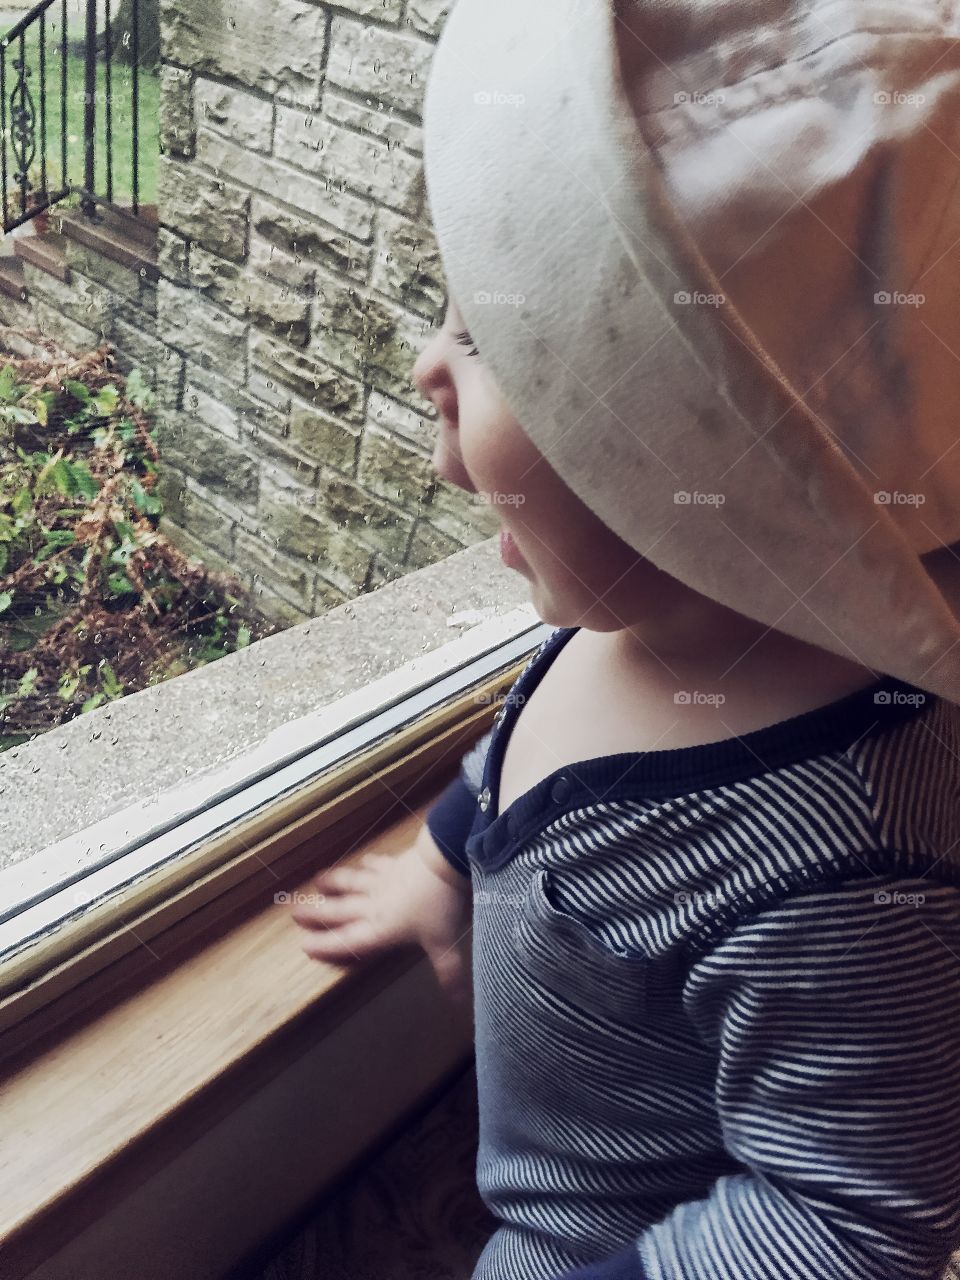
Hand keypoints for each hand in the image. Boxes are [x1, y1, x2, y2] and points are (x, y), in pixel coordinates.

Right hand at [290, 828, 473, 1004]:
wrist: (444, 861)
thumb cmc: (441, 906)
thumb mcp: (445, 944)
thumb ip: (449, 973)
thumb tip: (460, 1004)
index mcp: (382, 929)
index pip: (350, 941)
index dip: (328, 944)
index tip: (304, 945)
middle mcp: (375, 905)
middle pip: (341, 911)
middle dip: (317, 913)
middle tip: (294, 912)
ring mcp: (383, 881)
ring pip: (352, 883)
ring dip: (334, 883)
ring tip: (317, 881)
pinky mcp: (394, 863)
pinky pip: (377, 864)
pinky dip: (369, 863)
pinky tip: (364, 860)